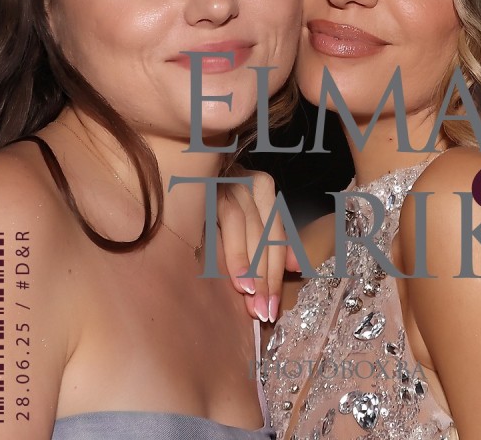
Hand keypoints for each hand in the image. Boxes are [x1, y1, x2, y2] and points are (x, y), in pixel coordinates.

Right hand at [217, 168, 298, 322]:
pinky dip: (233, 249)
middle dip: (265, 277)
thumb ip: (272, 239)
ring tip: (250, 297)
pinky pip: (226, 218)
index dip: (277, 274)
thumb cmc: (214, 199)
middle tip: (263, 312)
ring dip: (249, 265)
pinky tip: (235, 274)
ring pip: (246, 226)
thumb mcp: (248, 216)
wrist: (182, 168)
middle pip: (263, 235)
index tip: (274, 307)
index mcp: (262, 189)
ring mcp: (229, 181)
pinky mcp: (209, 185)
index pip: (275, 237)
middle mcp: (248, 183)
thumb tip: (297, 267)